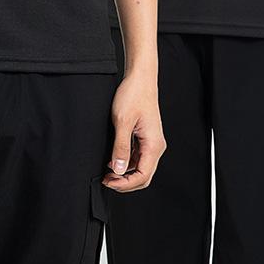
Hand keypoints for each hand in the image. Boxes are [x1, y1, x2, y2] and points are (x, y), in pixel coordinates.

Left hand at [102, 71, 165, 191]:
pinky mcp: (146, 137)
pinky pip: (138, 157)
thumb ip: (120, 148)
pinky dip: (127, 163)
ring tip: (108, 172)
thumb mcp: (122, 122)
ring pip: (140, 168)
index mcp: (153, 145)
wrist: (140, 78)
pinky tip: (113, 160)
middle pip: (143, 176)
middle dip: (125, 182)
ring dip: (125, 174)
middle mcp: (155, 146)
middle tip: (107, 180)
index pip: (143, 176)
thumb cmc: (134, 95)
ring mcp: (151, 142)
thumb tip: (118, 170)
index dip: (125, 184)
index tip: (109, 182)